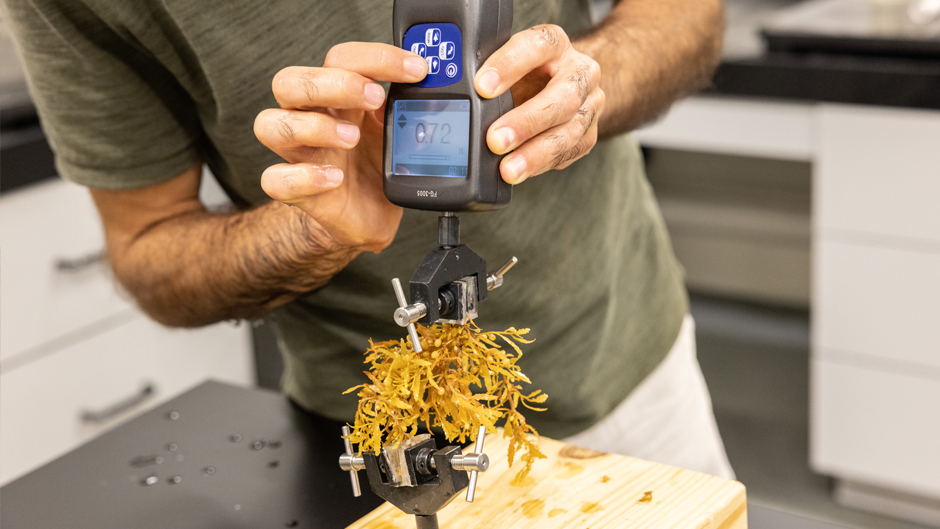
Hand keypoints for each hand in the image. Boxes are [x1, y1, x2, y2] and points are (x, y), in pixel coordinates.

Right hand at [254, 43, 427, 252]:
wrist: (370, 214)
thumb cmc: (378, 166)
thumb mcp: (399, 131)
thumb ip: (409, 108)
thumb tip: (440, 89)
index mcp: (338, 97)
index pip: (341, 58)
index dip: (376, 57)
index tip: (417, 69)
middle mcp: (311, 118)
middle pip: (290, 81)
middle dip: (334, 83)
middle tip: (374, 97)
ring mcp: (300, 154)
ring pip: (270, 124)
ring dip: (314, 126)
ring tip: (352, 138)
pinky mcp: (296, 190)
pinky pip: (274, 179)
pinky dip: (302, 177)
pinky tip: (334, 179)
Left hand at [474, 25, 604, 183]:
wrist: (567, 82)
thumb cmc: (529, 72)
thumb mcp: (508, 62)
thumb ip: (489, 74)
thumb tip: (458, 99)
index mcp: (555, 44)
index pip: (537, 46)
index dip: (509, 65)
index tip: (482, 86)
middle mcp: (578, 72)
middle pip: (562, 97)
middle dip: (526, 121)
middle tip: (495, 140)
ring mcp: (589, 105)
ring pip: (568, 131)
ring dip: (535, 154)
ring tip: (508, 169)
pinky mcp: (588, 134)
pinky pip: (568, 152)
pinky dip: (541, 165)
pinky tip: (521, 172)